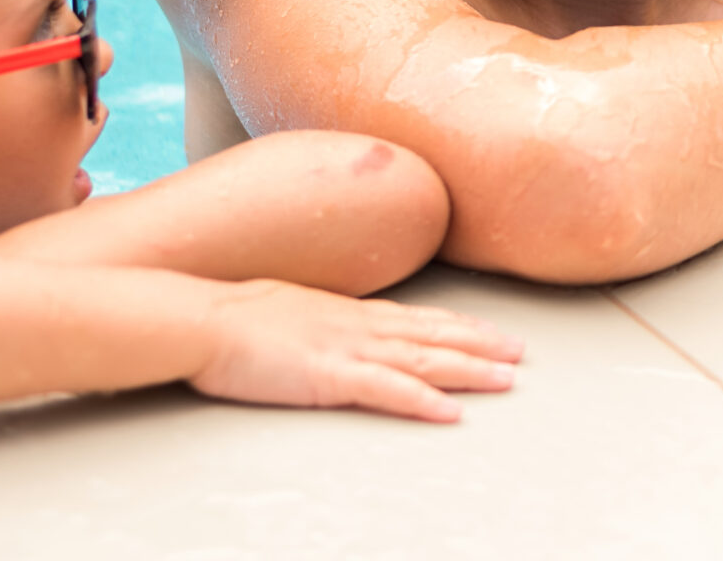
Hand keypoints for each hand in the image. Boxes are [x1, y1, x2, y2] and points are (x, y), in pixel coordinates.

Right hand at [193, 280, 522, 422]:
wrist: (201, 318)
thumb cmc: (233, 317)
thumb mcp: (289, 311)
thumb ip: (319, 321)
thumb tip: (329, 327)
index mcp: (349, 311)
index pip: (419, 317)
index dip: (459, 325)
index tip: (491, 331)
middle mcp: (359, 325)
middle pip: (434, 335)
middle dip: (481, 345)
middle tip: (521, 353)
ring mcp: (348, 348)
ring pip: (423, 359)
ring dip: (469, 370)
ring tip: (506, 380)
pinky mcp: (330, 376)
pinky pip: (387, 391)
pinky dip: (422, 401)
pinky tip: (450, 412)